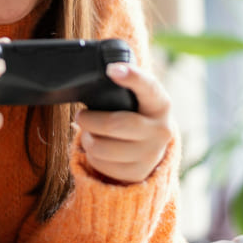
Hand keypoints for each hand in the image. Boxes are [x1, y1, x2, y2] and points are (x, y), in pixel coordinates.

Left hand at [75, 63, 175, 183]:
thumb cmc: (135, 113)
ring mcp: (151, 155)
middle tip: (81, 116)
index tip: (111, 69)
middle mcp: (161, 130)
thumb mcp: (137, 99)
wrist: (151, 146)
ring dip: (87, 139)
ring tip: (88, 133)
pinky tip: (98, 149)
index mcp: (160, 104)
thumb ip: (123, 88)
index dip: (131, 77)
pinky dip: (92, 157)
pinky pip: (103, 165)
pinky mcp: (139, 173)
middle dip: (90, 120)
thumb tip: (103, 71)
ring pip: (103, 148)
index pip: (148, 87)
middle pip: (115, 124)